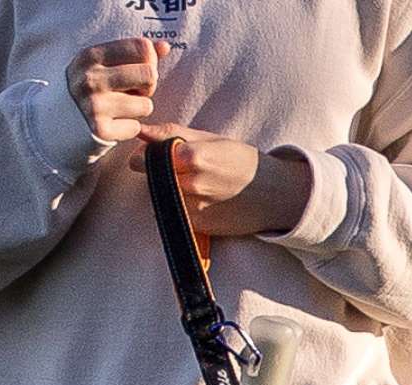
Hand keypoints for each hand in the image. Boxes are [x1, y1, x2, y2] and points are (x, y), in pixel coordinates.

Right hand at [66, 37, 168, 144]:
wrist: (57, 123)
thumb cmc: (89, 90)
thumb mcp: (103, 64)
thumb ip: (134, 54)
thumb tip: (164, 47)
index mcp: (92, 56)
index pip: (142, 48)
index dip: (149, 62)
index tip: (137, 71)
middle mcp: (91, 78)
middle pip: (149, 76)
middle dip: (148, 87)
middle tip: (133, 93)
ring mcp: (95, 105)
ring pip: (146, 105)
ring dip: (139, 110)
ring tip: (120, 109)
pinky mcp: (101, 131)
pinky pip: (136, 128)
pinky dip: (129, 128)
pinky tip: (113, 124)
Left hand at [125, 125, 311, 237]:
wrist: (272, 195)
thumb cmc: (240, 161)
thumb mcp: (209, 138)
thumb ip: (171, 133)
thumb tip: (139, 129)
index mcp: (190, 156)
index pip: (145, 158)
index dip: (145, 157)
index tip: (153, 155)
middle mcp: (189, 185)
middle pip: (153, 180)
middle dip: (159, 174)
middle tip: (180, 170)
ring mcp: (194, 209)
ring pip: (163, 199)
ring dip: (170, 192)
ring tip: (195, 185)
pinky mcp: (199, 227)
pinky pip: (178, 215)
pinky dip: (183, 208)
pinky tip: (203, 201)